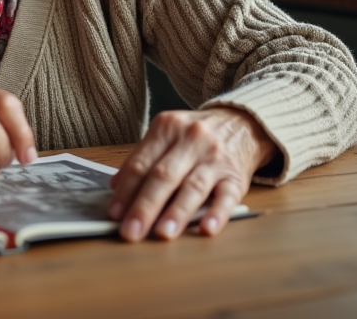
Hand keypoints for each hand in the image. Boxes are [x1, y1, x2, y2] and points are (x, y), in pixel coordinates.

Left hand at [108, 107, 276, 241]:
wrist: (242, 124)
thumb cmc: (196, 135)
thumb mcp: (167, 134)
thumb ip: (142, 158)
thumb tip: (115, 186)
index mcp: (168, 128)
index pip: (141, 163)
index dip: (126, 190)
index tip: (115, 213)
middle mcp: (192, 140)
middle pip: (163, 176)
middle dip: (145, 206)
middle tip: (131, 231)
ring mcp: (215, 158)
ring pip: (193, 187)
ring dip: (176, 213)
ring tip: (162, 233)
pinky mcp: (236, 177)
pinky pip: (227, 197)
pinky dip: (217, 214)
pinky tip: (207, 228)